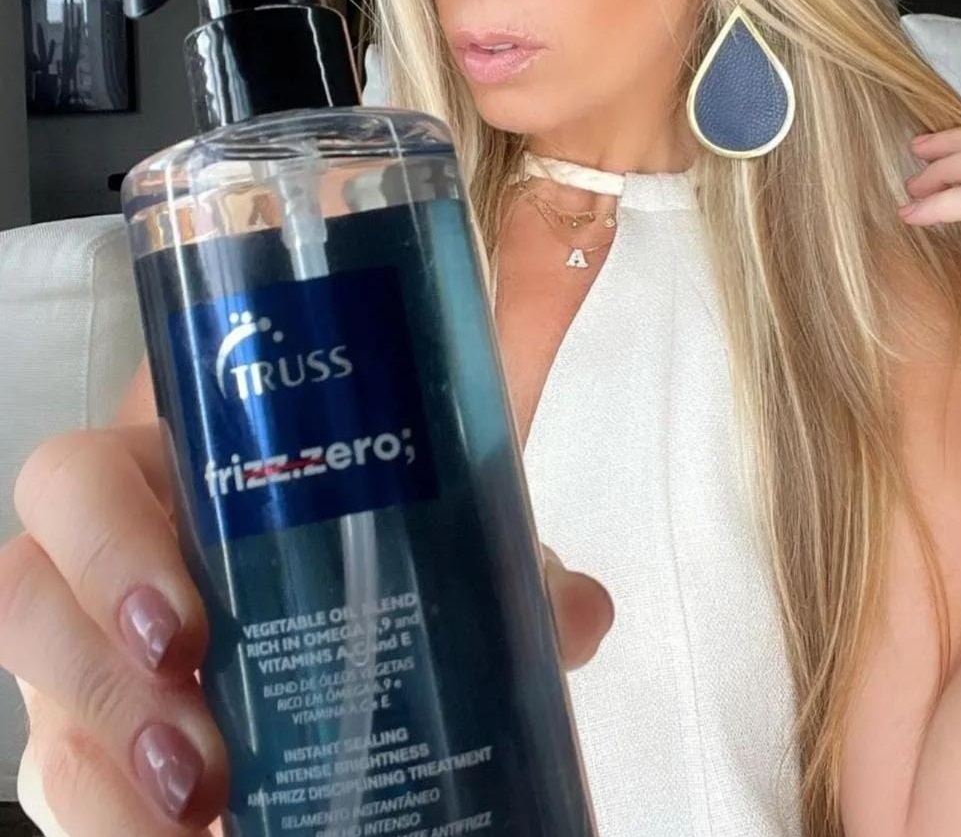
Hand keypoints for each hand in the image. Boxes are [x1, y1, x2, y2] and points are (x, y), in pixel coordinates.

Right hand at [0, 426, 612, 836]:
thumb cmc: (371, 552)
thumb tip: (582, 614)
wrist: (343, 610)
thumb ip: (507, 574)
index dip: (104, 547)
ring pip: (41, 715)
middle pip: (32, 603)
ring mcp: (93, 663)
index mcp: (172, 481)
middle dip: (98, 687)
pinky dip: (121, 829)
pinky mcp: (99, 749)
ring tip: (203, 824)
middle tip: (202, 762)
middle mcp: (109, 568)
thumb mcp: (436, 550)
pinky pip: (73, 793)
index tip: (186, 630)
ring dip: (103, 786)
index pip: (79, 482)